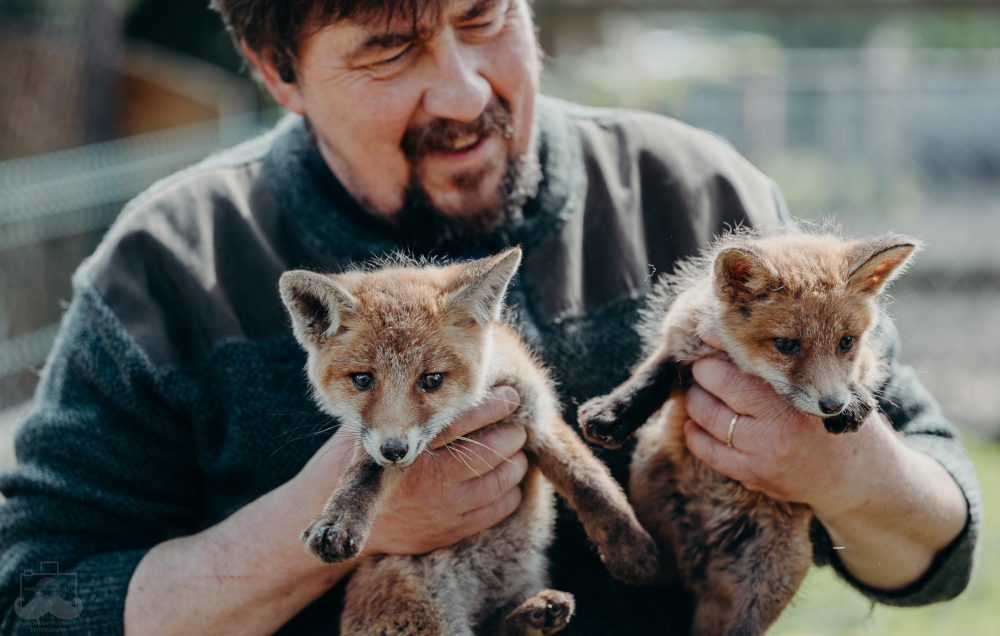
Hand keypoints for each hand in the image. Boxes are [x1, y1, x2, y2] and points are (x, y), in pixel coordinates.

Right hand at [293, 386, 527, 556]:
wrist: (338, 517)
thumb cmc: (354, 462)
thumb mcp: (371, 428)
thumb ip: (403, 407)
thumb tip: (445, 374)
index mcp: (411, 448)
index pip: (464, 420)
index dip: (494, 404)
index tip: (510, 395)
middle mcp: (429, 479)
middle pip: (490, 451)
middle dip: (512, 434)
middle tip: (519, 424)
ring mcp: (441, 509)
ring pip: (500, 482)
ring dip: (516, 462)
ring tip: (517, 448)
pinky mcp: (449, 531)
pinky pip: (496, 511)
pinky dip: (511, 492)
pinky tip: (510, 479)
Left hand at [682, 357, 871, 515]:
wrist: (861, 475)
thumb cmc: (836, 414)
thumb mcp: (820, 378)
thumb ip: (775, 353)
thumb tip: (712, 328)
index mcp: (797, 396)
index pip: (735, 374)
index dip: (711, 362)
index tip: (707, 355)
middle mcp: (779, 428)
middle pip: (717, 396)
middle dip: (700, 379)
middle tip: (699, 372)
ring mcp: (766, 455)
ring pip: (709, 422)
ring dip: (695, 404)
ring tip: (696, 394)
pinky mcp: (756, 476)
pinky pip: (710, 454)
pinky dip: (696, 437)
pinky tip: (695, 426)